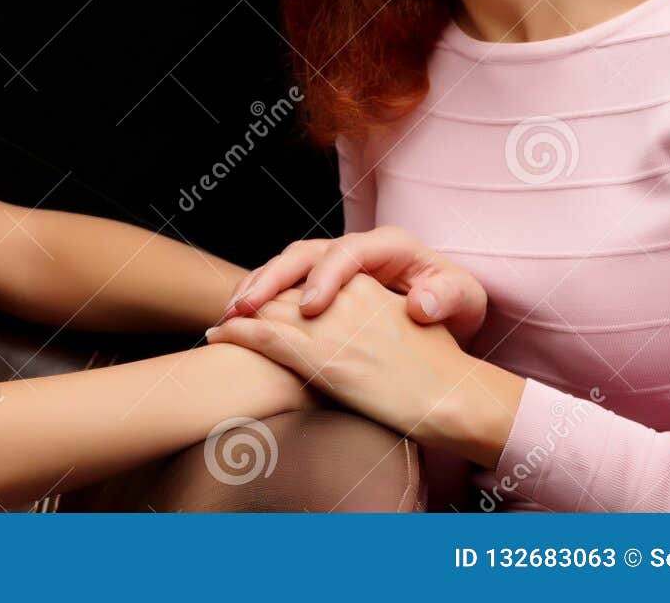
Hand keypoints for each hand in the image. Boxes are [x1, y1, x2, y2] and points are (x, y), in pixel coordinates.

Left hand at [208, 275, 494, 457]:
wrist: (452, 394)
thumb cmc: (438, 369)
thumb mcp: (406, 326)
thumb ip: (375, 314)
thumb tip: (359, 322)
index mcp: (364, 285)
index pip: (310, 275)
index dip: (281, 284)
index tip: (263, 294)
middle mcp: (341, 297)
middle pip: (283, 289)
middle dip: (253, 297)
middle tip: (230, 308)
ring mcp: (328, 325)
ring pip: (267, 308)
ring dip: (237, 315)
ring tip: (220, 323)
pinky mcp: (318, 355)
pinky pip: (263, 336)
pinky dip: (235, 334)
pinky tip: (217, 336)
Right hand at [221, 228, 487, 347]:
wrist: (450, 306)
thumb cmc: (456, 303)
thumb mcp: (465, 301)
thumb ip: (446, 298)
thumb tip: (420, 305)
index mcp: (389, 245)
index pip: (349, 253)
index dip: (326, 278)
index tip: (311, 310)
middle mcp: (355, 247)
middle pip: (305, 253)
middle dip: (273, 279)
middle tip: (247, 309)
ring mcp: (334, 262)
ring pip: (287, 264)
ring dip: (258, 287)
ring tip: (232, 314)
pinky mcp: (320, 281)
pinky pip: (284, 283)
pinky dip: (260, 297)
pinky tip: (239, 319)